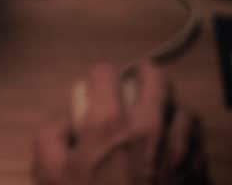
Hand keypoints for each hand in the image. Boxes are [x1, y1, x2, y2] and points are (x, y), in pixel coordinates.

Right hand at [32, 62, 208, 184]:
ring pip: (182, 108)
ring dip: (169, 107)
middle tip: (134, 82)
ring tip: (159, 116)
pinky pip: (197, 138)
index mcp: (108, 122)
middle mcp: (148, 126)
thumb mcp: (48, 173)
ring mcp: (179, 148)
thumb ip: (49, 136)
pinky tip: (175, 143)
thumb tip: (66, 122)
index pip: (105, 72)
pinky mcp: (198, 169)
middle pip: (154, 78)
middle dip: (142, 74)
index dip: (97, 75)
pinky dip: (186, 134)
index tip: (96, 85)